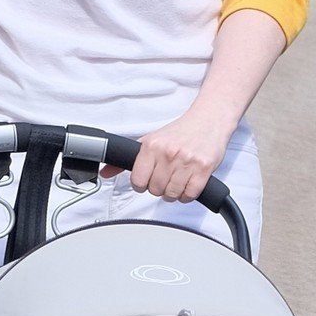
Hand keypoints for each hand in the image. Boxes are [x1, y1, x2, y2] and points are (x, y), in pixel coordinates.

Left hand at [103, 107, 232, 202]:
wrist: (209, 120)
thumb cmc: (180, 132)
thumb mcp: (150, 140)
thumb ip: (128, 158)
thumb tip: (106, 172)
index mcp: (152, 146)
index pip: (137, 180)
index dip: (141, 184)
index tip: (146, 181)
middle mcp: (168, 153)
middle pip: (155, 190)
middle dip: (158, 188)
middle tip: (165, 179)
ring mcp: (186, 161)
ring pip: (171, 195)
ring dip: (173, 193)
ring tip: (176, 181)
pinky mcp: (203, 169)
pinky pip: (190, 195)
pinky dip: (187, 195)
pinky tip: (187, 184)